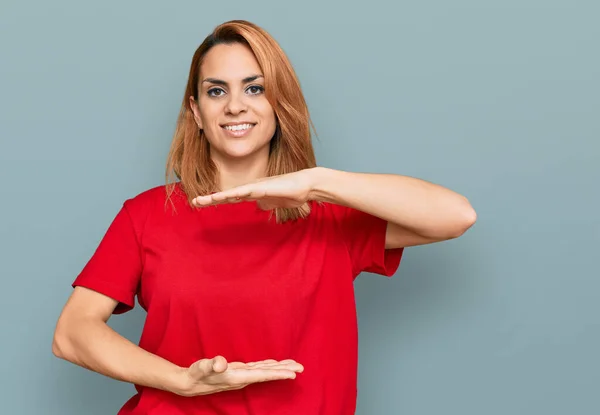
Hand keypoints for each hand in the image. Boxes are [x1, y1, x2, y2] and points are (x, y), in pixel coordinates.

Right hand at [176, 356, 303, 396]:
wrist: (189, 383)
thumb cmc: (196, 374)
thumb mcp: (202, 367)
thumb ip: (211, 364)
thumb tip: (220, 363)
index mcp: (237, 377)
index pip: (262, 375)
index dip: (278, 374)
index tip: (293, 374)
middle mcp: (242, 378)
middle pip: (268, 374)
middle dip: (285, 371)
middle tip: (301, 368)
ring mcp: (241, 375)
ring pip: (265, 371)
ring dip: (279, 368)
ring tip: (294, 366)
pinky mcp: (239, 372)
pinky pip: (259, 369)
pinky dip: (269, 366)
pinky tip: (274, 364)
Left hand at [192, 168, 319, 210]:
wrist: (305, 186)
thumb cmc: (290, 193)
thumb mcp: (272, 202)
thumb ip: (264, 203)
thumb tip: (259, 208)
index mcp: (251, 193)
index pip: (229, 197)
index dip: (215, 199)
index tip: (201, 202)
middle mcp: (250, 189)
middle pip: (226, 195)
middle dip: (210, 199)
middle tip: (194, 201)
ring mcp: (256, 187)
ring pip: (232, 193)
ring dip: (218, 197)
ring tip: (203, 200)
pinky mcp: (264, 187)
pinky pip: (247, 191)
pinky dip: (235, 194)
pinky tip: (225, 196)